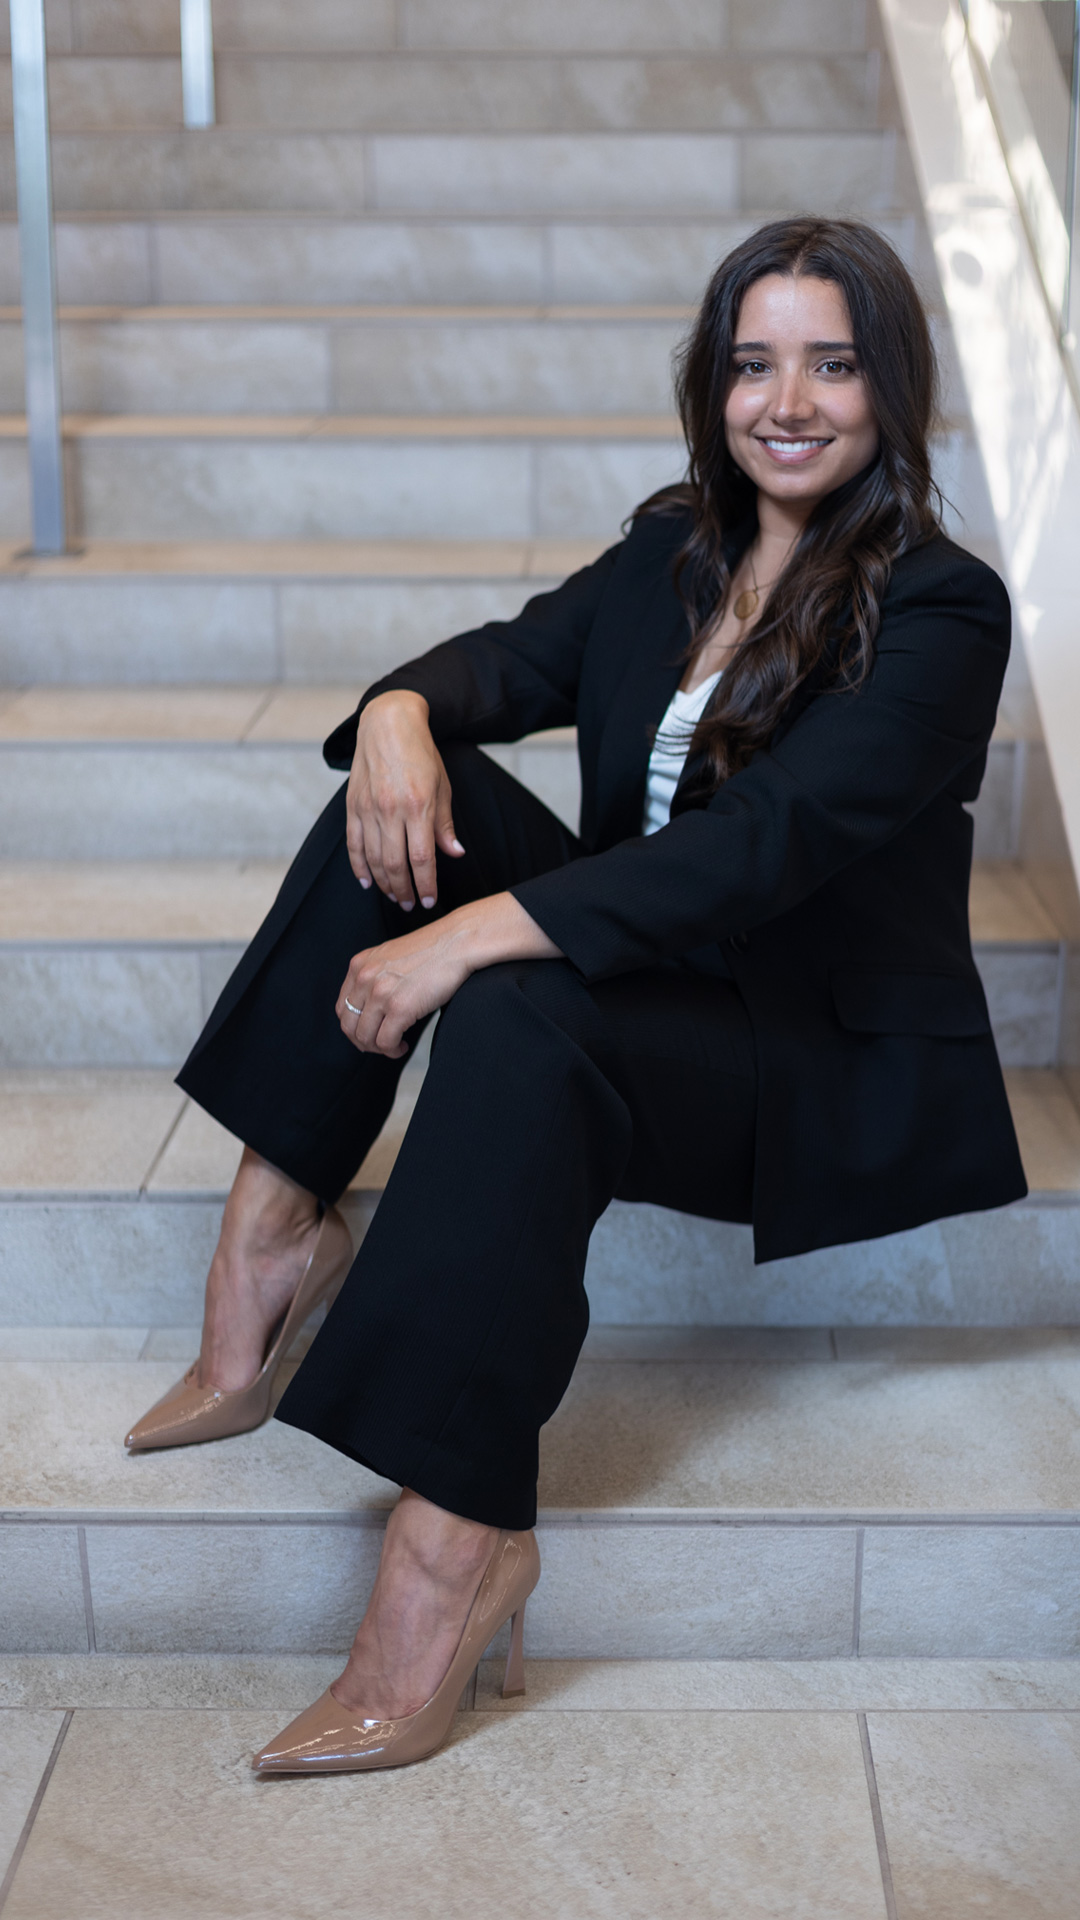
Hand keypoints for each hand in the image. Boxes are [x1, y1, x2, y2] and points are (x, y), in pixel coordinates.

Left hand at [337, 893, 561, 1057]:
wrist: (457, 942)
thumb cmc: (432, 950)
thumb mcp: (390, 957)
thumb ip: (375, 976)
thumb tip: (372, 1006)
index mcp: (359, 965)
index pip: (342, 1007)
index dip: (354, 1026)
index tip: (370, 1031)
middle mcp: (364, 978)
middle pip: (349, 1025)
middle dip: (363, 1041)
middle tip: (381, 1045)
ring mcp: (381, 993)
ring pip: (365, 1037)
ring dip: (379, 1048)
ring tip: (395, 1045)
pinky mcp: (400, 1007)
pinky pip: (385, 1042)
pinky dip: (393, 1050)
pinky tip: (404, 1045)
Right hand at [346, 690, 464, 908]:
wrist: (388, 724)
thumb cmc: (420, 754)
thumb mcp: (442, 786)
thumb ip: (445, 824)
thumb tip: (454, 854)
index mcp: (418, 805)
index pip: (422, 858)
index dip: (426, 885)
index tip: (430, 900)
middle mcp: (390, 810)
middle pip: (396, 865)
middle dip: (405, 891)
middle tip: (412, 905)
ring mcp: (368, 809)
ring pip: (374, 859)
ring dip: (385, 884)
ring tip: (395, 897)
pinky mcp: (353, 806)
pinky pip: (354, 844)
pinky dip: (359, 867)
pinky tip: (367, 882)